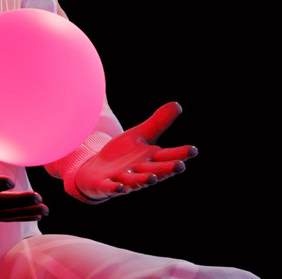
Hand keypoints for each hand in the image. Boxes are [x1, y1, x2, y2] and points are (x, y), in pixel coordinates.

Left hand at [75, 101, 197, 201]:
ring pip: (135, 181)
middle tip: (180, 165)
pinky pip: (110, 188)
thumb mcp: (141, 136)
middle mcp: (140, 171)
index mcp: (151, 160)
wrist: (100, 172)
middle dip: (167, 169)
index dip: (180, 154)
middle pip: (156, 170)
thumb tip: (177, 104)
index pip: (168, 156)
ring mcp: (123, 180)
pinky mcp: (106, 184)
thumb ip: (158, 123)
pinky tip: (119, 187)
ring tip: (152, 178)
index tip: (193, 149)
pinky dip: (115, 188)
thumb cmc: (126, 155)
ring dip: (144, 180)